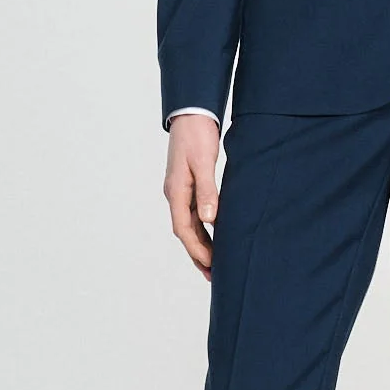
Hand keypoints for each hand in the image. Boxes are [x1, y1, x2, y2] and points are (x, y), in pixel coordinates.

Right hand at [164, 113, 221, 280]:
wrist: (192, 114)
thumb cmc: (197, 135)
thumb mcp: (203, 162)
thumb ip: (207, 190)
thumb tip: (209, 219)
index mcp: (176, 191)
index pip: (184, 229)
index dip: (197, 249)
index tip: (212, 264)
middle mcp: (175, 194)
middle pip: (185, 232)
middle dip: (198, 254)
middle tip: (213, 275)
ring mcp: (180, 191)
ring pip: (189, 225)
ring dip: (201, 245)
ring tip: (214, 264)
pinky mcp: (188, 186)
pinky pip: (193, 214)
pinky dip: (203, 229)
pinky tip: (214, 237)